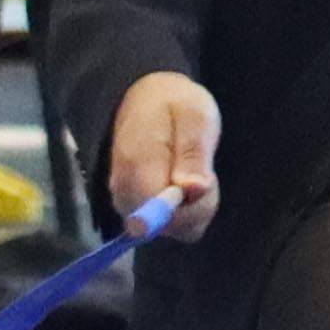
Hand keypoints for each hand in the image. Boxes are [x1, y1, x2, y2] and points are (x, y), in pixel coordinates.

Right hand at [105, 73, 223, 235]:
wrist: (147, 99)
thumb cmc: (174, 105)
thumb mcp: (194, 115)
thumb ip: (193, 152)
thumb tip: (193, 190)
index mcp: (135, 164)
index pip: (157, 214)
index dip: (189, 207)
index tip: (204, 181)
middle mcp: (125, 191)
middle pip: (166, 227)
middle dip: (196, 206)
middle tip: (202, 169)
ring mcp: (129, 202)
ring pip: (174, 229)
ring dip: (196, 207)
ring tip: (195, 170)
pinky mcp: (140, 209)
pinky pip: (173, 226)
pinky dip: (191, 211)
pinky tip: (190, 183)